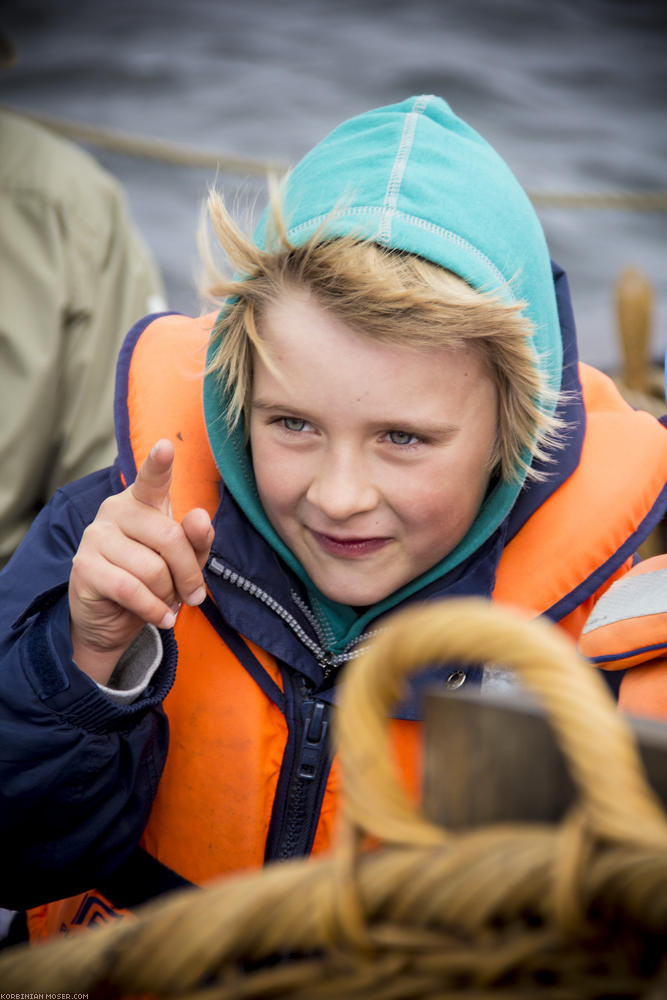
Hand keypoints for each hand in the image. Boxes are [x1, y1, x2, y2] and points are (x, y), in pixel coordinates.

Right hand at [69, 439, 213, 683]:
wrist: (114, 621)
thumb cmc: (153, 580)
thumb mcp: (183, 560)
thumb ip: (196, 539)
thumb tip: (200, 517)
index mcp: (142, 501)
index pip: (151, 479)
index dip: (158, 464)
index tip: (166, 446)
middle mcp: (115, 510)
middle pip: (169, 538)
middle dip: (189, 574)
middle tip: (194, 595)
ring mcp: (96, 536)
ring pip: (151, 568)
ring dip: (168, 594)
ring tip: (166, 602)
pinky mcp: (84, 566)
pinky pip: (131, 589)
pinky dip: (153, 609)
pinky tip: (161, 617)